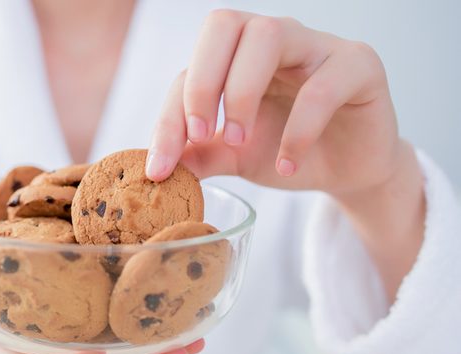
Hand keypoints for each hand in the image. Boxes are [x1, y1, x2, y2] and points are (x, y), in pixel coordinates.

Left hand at [145, 10, 424, 301]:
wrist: (347, 170)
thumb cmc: (286, 151)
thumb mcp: (233, 158)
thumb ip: (197, 156)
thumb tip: (153, 168)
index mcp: (235, 57)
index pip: (189, 71)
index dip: (169, 117)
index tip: (160, 168)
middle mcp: (273, 39)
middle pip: (224, 26)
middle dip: (202, 83)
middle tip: (203, 136)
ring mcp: (316, 45)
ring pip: (268, 35)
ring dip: (243, 92)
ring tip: (240, 143)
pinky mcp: (358, 66)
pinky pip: (322, 85)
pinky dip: (299, 129)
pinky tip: (287, 164)